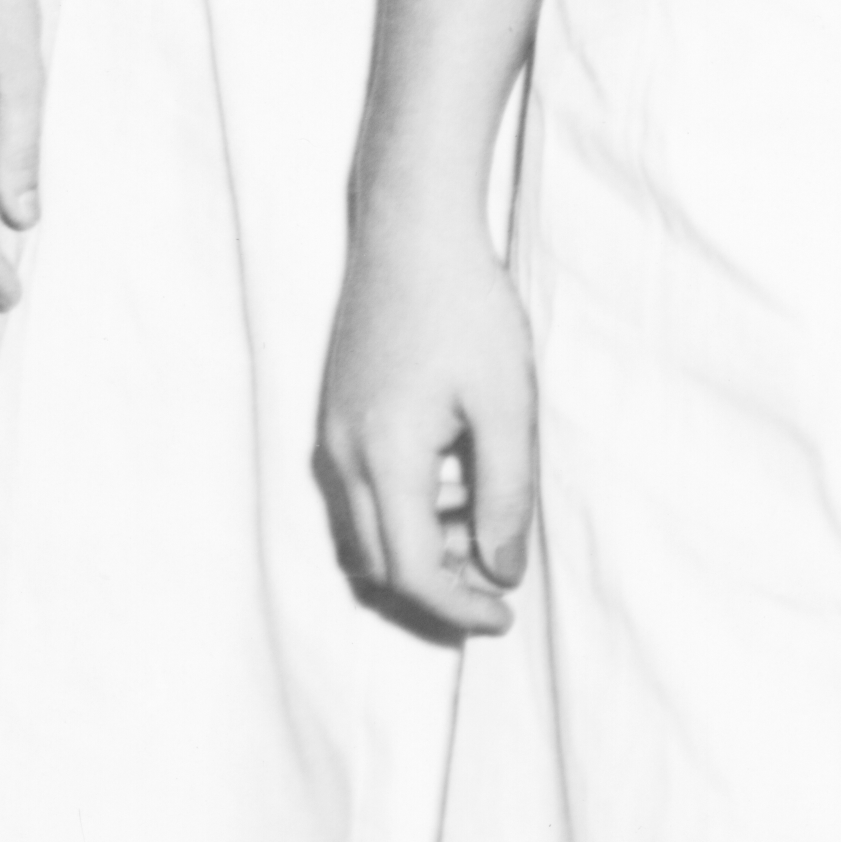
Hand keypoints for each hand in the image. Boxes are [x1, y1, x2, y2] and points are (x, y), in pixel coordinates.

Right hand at [313, 212, 533, 639]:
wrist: (410, 228)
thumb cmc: (465, 308)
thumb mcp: (506, 405)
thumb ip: (506, 495)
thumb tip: (501, 568)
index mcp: (386, 456)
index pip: (411, 571)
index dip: (460, 607)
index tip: (506, 614)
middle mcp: (343, 452)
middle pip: (377, 563)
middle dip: (437, 587)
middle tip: (497, 581)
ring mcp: (334, 430)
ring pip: (366, 528)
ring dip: (420, 546)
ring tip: (483, 517)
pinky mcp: (338, 409)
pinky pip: (362, 489)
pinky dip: (406, 509)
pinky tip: (454, 476)